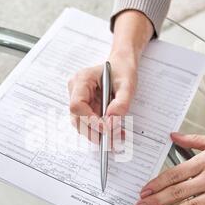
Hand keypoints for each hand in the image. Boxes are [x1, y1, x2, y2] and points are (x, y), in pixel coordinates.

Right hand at [68, 10, 152, 143]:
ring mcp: (79, 100)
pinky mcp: (85, 109)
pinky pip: (90, 124)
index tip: (106, 128)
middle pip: (77, 118)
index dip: (89, 119)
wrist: (121, 66)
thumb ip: (121, 102)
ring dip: (99, 135)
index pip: (76, 105)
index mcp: (82, 80)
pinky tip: (116, 134)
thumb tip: (112, 121)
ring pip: (82, 125)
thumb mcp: (127, 84)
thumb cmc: (123, 70)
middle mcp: (76, 91)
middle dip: (94, 132)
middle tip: (113, 139)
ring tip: (118, 137)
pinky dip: (102, 132)